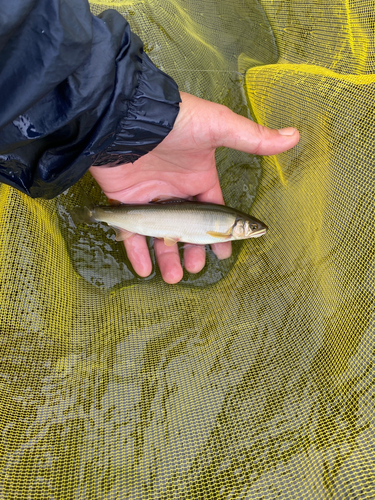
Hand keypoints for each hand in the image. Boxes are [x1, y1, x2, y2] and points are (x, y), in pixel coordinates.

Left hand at [89, 92, 299, 283]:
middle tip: (196, 268)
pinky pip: (131, 232)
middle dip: (193, 251)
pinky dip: (136, 252)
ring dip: (167, 258)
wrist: (130, 115)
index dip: (218, 234)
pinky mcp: (125, 202)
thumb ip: (252, 139)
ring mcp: (150, 199)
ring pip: (160, 236)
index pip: (212, 212)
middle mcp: (176, 192)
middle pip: (187, 230)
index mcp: (198, 178)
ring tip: (173, 277)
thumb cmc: (176, 121)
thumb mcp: (218, 127)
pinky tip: (144, 270)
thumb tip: (293, 136)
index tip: (224, 254)